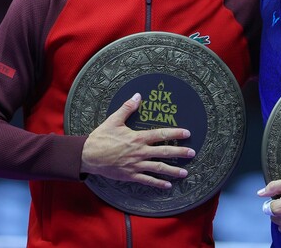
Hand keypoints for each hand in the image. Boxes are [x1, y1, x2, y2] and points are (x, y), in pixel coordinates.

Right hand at [80, 93, 194, 188]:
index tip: (187, 133)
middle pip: (164, 152)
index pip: (161, 134)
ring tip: (185, 173)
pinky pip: (147, 181)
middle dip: (180, 153)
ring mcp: (136, 165)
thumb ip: (127, 108)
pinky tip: (167, 185)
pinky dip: (158, 183)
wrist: (88, 155)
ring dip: (173, 171)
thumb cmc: (101, 137)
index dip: (175, 133)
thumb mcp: (114, 120)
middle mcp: (139, 152)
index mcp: (137, 138)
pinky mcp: (130, 175)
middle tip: (192, 153)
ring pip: (158, 168)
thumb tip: (138, 96)